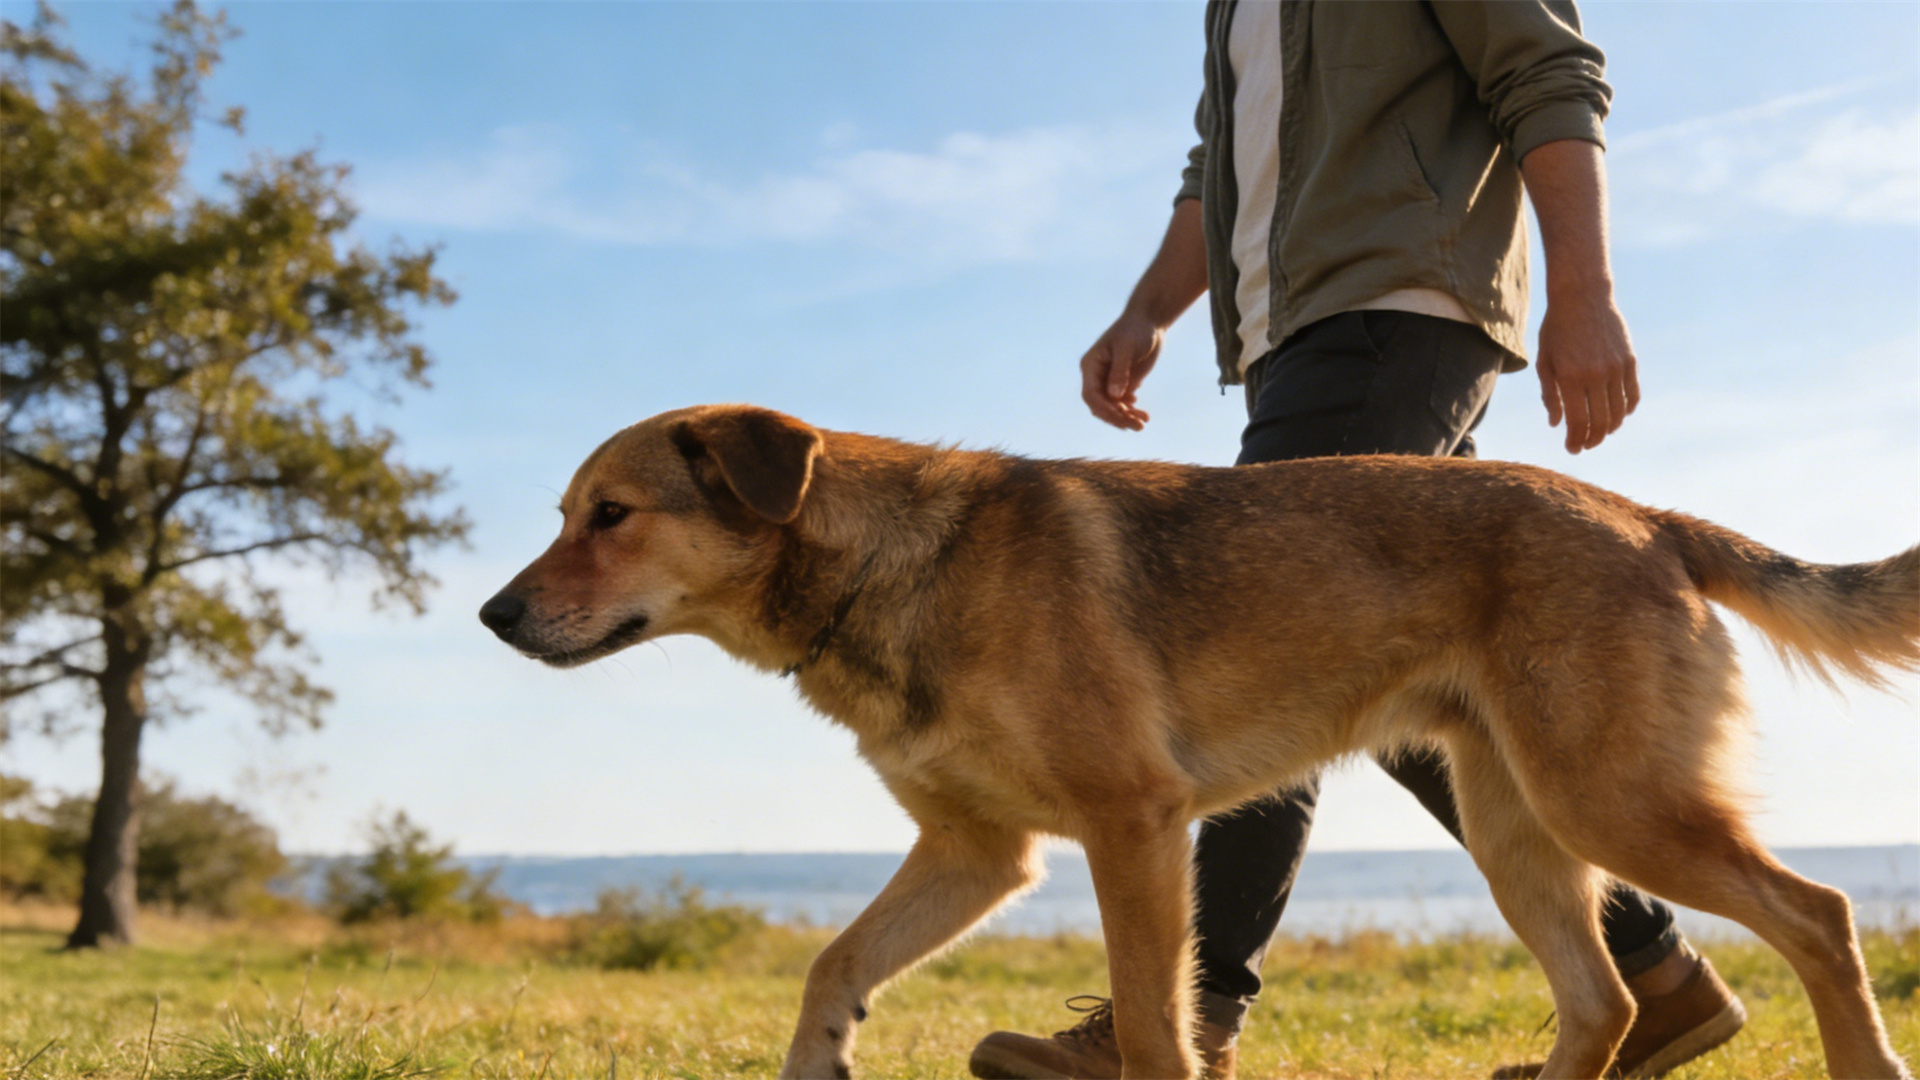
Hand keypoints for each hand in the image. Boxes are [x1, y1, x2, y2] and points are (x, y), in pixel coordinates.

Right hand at [1080, 309, 1163, 430]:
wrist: (1150, 322)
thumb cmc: (1135, 330)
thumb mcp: (1127, 348)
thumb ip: (1120, 372)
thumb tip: (1114, 396)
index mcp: (1091, 365)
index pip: (1091, 394)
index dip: (1104, 408)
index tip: (1122, 416)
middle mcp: (1097, 376)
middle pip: (1100, 406)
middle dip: (1117, 417)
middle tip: (1137, 425)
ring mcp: (1110, 381)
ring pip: (1112, 408)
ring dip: (1126, 417)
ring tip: (1143, 422)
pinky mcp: (1123, 383)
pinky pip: (1123, 404)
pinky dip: (1132, 411)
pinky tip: (1142, 413)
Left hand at [1535, 290, 1639, 453]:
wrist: (1583, 297)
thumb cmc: (1557, 330)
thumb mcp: (1545, 361)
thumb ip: (1549, 395)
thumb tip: (1556, 424)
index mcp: (1570, 378)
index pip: (1577, 423)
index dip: (1576, 441)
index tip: (1572, 449)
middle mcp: (1595, 376)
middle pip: (1599, 423)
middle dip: (1592, 440)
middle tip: (1585, 445)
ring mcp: (1616, 369)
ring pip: (1618, 413)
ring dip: (1609, 428)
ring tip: (1600, 432)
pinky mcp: (1630, 361)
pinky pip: (1632, 395)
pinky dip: (1626, 410)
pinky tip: (1617, 415)